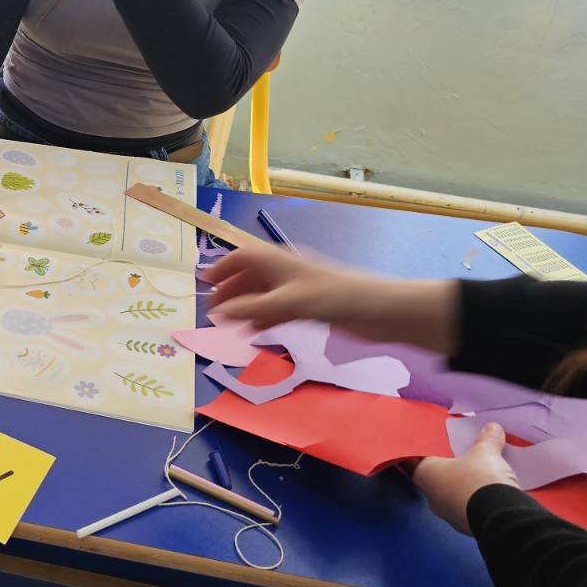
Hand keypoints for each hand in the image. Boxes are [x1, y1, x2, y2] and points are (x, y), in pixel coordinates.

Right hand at [204, 245, 457, 352]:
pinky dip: (264, 316)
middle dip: (231, 289)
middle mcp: (287, 271)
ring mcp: (300, 289)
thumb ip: (253, 308)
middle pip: (252, 275)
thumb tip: (220, 312)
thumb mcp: (290, 302)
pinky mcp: (312, 306)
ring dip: (246, 305)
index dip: (223, 267)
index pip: (244, 256)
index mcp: (281, 262)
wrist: (380, 311)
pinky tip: (256, 330)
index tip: (206, 284)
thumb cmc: (335, 298)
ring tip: (230, 323)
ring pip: (264, 293)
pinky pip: (279, 308)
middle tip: (213, 310)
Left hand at [411, 423, 519, 534]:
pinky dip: (475, 499)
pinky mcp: (467, 525)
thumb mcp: (485, 453)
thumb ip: (487, 440)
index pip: (411, 461)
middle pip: (434, 478)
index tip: (421, 446)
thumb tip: (493, 428)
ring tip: (477, 473)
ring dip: (461, 485)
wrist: (500, 519)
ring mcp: (449, 514)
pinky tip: (488, 492)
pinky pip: (468, 507)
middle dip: (445, 468)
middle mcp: (432, 496)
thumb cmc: (480, 480)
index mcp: (425, 475)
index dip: (417, 453)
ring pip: (451, 494)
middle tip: (456, 456)